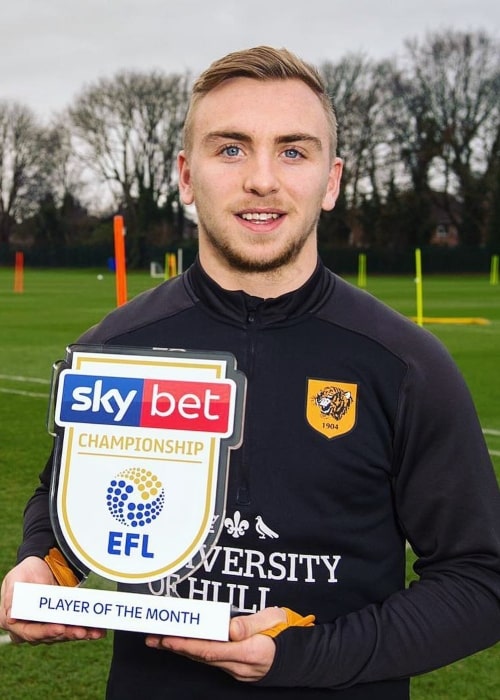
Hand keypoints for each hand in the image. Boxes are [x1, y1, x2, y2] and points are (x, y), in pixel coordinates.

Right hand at [0, 557, 104, 644]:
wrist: (40, 565)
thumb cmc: (25, 572)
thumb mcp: (16, 580)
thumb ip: (12, 597)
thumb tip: (11, 618)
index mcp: (14, 621)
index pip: (30, 632)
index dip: (45, 632)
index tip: (60, 628)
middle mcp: (29, 628)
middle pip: (49, 636)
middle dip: (67, 634)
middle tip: (81, 631)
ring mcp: (45, 627)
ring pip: (62, 635)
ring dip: (78, 634)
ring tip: (93, 632)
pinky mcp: (60, 622)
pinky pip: (72, 628)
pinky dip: (85, 630)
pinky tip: (97, 631)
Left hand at [144, 606, 286, 681]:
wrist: (302, 656)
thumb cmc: (289, 633)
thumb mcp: (275, 619)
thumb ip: (251, 623)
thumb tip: (229, 628)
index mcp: (251, 651)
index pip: (211, 649)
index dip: (187, 644)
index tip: (169, 638)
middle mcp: (241, 665)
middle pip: (203, 657)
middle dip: (177, 647)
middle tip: (154, 638)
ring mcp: (239, 671)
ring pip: (205, 660)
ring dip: (183, 650)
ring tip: (162, 641)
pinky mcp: (238, 669)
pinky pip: (212, 660)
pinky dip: (196, 652)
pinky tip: (184, 645)